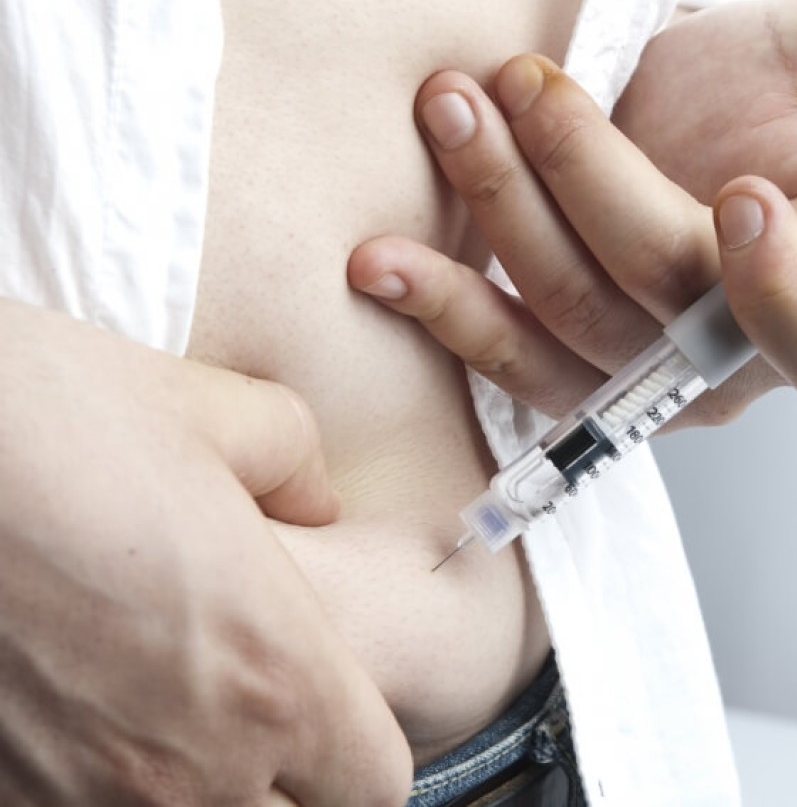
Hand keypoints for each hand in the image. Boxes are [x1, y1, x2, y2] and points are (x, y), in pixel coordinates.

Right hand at [0, 301, 409, 805]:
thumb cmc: (52, 424)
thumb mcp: (214, 411)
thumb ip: (297, 468)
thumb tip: (314, 501)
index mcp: (275, 676)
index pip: (376, 782)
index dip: (360, 746)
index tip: (331, 701)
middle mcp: (191, 767)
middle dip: (285, 780)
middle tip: (245, 705)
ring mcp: (85, 801)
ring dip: (190, 789)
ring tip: (157, 707)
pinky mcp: (1, 800)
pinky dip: (94, 789)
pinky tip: (76, 718)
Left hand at [348, 0, 796, 425]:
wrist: (670, 111)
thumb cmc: (763, 93)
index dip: (793, 301)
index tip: (745, 196)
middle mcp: (739, 366)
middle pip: (674, 320)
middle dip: (595, 195)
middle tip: (537, 88)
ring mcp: (643, 378)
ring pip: (571, 324)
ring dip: (504, 211)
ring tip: (456, 106)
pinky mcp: (557, 365)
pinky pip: (501, 358)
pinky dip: (441, 307)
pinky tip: (383, 262)